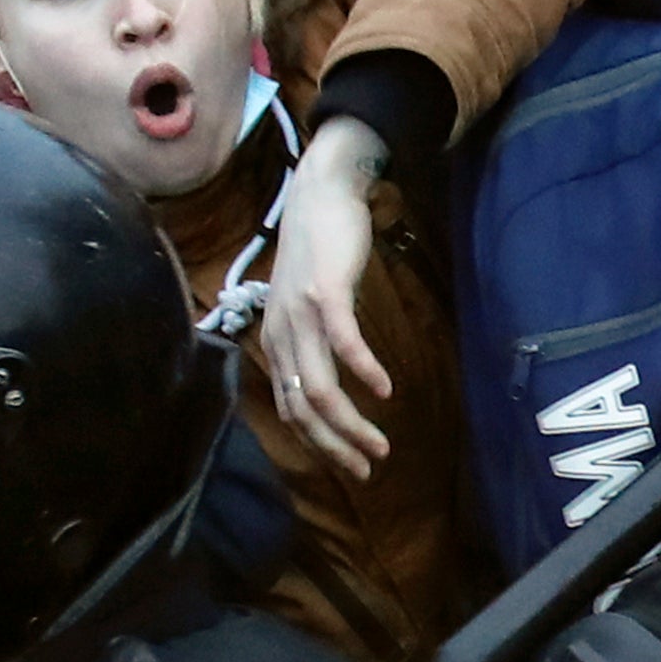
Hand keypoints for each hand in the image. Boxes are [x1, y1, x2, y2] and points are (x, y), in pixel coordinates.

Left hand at [261, 116, 394, 474]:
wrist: (320, 192)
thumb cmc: (318, 249)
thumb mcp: (305, 304)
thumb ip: (311, 341)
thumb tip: (330, 383)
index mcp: (275, 342)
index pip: (291, 411)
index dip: (320, 446)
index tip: (351, 466)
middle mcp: (280, 335)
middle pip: (304, 410)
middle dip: (337, 448)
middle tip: (369, 469)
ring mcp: (300, 315)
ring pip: (320, 388)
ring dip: (351, 425)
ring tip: (381, 445)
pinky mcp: (324, 293)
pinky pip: (343, 343)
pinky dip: (364, 372)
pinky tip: (385, 390)